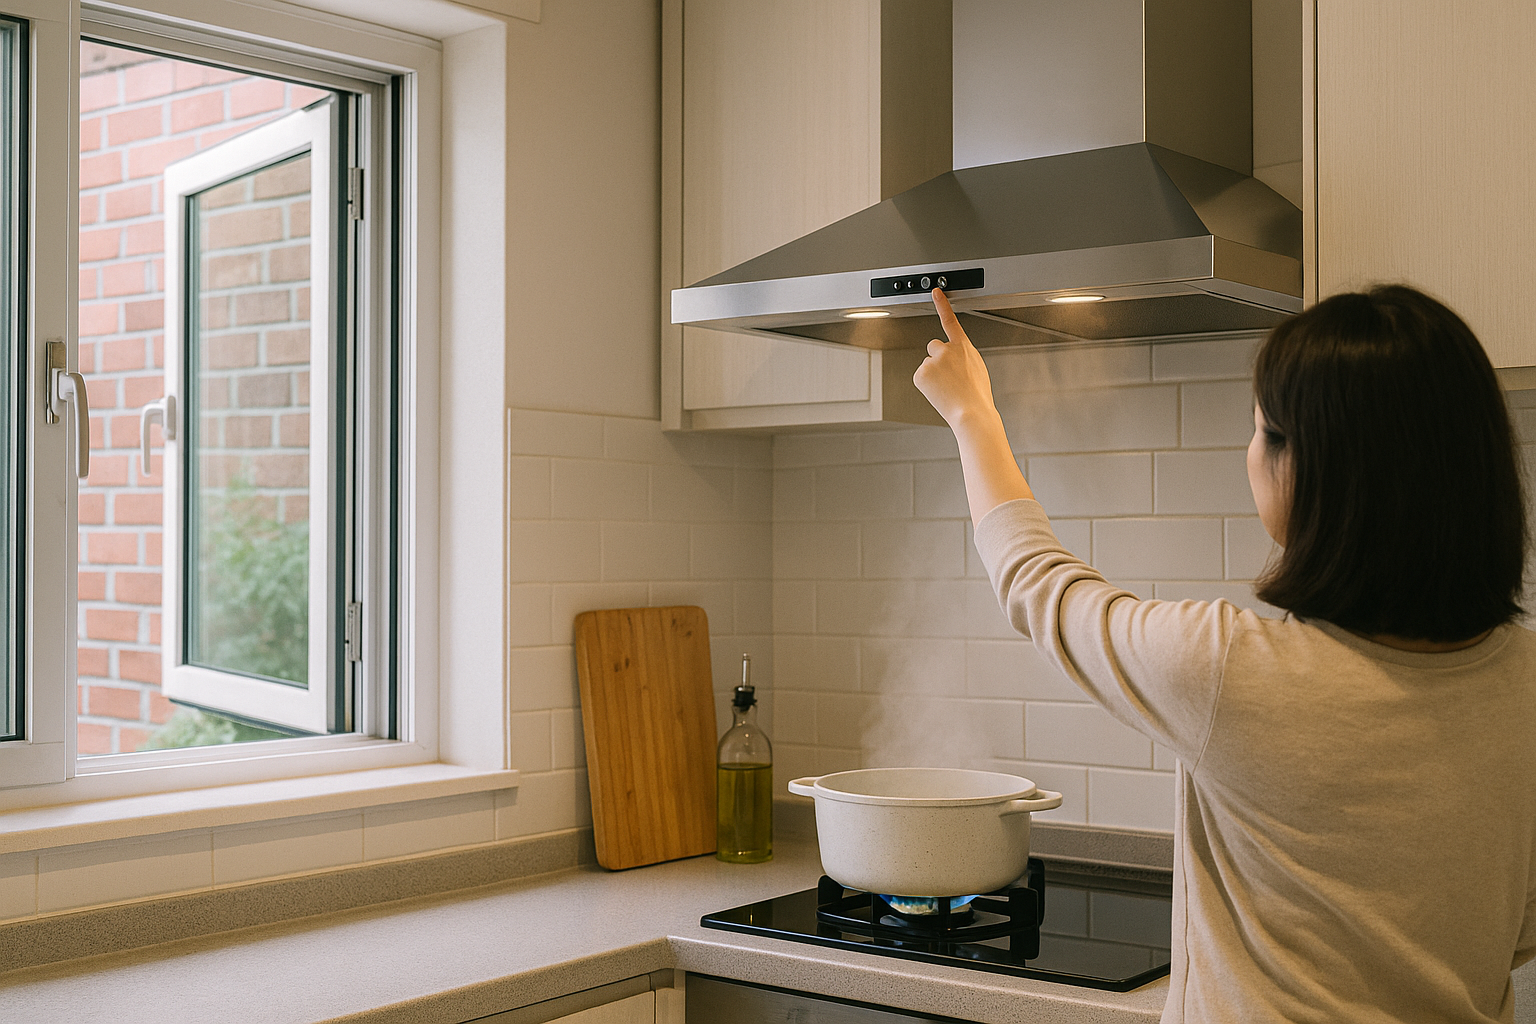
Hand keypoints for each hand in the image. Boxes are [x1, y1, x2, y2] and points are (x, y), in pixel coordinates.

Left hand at [912, 288, 998, 428]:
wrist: (972, 412)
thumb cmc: (977, 395)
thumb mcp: (977, 368)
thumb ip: (963, 356)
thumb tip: (953, 358)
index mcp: (963, 347)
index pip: (950, 320)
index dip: (942, 304)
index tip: (935, 292)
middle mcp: (946, 349)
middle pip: (933, 346)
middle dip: (938, 358)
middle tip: (949, 375)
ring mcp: (932, 361)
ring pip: (928, 364)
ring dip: (934, 374)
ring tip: (947, 388)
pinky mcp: (921, 374)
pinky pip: (921, 377)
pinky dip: (927, 384)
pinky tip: (939, 392)